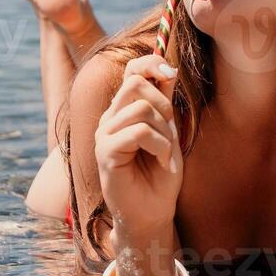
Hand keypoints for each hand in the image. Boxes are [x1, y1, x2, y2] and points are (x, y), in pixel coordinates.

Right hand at [94, 55, 183, 232]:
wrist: (152, 212)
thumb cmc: (160, 175)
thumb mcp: (168, 132)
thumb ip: (164, 101)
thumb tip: (167, 67)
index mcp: (123, 111)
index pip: (130, 71)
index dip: (150, 63)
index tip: (170, 71)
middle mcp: (110, 118)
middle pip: (135, 84)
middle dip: (163, 103)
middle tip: (170, 130)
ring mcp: (104, 134)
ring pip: (141, 109)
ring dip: (164, 131)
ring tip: (164, 152)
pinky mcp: (105, 152)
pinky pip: (139, 132)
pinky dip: (159, 145)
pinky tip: (159, 161)